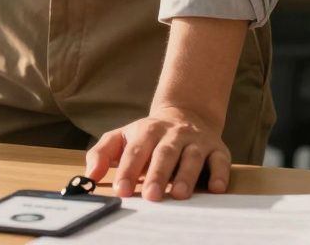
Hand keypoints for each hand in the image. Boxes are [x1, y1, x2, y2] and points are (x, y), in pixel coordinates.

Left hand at [84, 106, 230, 201]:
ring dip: (186, 176)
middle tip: (151, 196)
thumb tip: (89, 176)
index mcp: (147, 131)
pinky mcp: (217, 149)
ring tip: (179, 194)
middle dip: (158, 175)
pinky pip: (220, 160)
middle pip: (165, 153)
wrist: (186, 113)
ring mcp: (196, 141)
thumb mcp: (122, 137)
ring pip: (192, 157)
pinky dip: (220, 174)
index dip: (128, 170)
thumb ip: (102, 154)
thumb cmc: (148, 135)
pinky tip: (216, 188)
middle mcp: (173, 134)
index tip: (121, 190)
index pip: (135, 151)